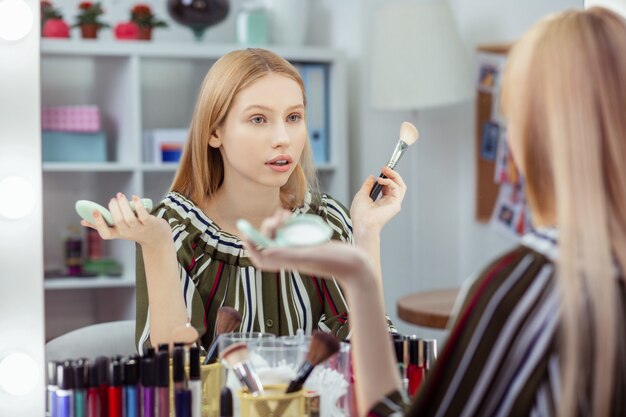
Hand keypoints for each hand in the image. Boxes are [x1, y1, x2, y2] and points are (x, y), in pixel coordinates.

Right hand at [80, 193, 169, 247]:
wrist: (157, 238)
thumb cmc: (135, 231)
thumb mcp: (119, 230)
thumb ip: (103, 225)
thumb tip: (83, 222)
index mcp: (118, 233)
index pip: (106, 234)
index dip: (98, 223)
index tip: (95, 211)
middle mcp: (128, 232)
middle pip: (118, 222)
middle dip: (114, 209)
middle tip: (113, 200)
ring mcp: (139, 228)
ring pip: (129, 218)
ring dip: (123, 205)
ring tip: (120, 196)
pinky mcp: (150, 223)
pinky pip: (143, 215)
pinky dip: (137, 205)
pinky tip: (134, 197)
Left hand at [242, 209, 375, 285]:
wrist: (357, 265)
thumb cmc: (336, 263)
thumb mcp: (311, 255)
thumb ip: (288, 254)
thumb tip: (266, 250)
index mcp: (289, 261)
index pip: (262, 258)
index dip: (251, 247)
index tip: (245, 234)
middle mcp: (292, 257)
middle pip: (269, 245)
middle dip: (266, 229)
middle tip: (276, 217)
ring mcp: (301, 251)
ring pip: (280, 238)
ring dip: (277, 225)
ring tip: (283, 213)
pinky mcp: (311, 246)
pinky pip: (293, 235)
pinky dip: (289, 225)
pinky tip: (293, 217)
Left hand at [350, 166, 405, 233]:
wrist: (362, 223)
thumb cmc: (360, 214)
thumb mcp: (362, 195)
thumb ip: (368, 185)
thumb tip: (372, 177)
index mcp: (381, 202)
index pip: (388, 187)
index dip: (386, 177)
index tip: (382, 170)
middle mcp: (389, 202)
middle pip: (396, 185)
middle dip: (392, 174)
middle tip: (385, 168)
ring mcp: (394, 203)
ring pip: (400, 185)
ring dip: (393, 175)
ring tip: (385, 170)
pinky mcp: (396, 204)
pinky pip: (397, 188)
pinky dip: (389, 181)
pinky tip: (381, 180)